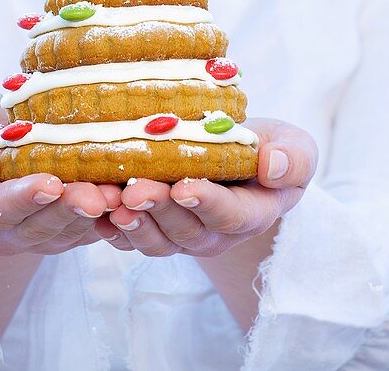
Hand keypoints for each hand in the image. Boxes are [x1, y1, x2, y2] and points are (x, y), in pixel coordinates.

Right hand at [0, 91, 121, 255]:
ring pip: (64, 234)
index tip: (50, 183)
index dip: (22, 199)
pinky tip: (126, 197)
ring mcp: (31, 235)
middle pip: (34, 229)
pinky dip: (106, 218)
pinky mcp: (61, 231)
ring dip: (92, 216)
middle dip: (67, 211)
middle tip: (97, 196)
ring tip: (118, 194)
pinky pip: (83, 231)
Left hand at [94, 118, 317, 256]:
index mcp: (251, 213)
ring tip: (112, 203)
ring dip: (132, 224)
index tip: (184, 186)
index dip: (206, 203)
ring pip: (155, 239)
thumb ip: (294, 158)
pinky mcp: (155, 227)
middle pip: (185, 230)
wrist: (242, 159)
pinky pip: (131, 237)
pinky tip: (94, 212)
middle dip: (159, 210)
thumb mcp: (295, 147)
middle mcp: (214, 231)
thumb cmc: (270, 150)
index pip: (229, 214)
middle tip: (135, 190)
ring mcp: (182, 233)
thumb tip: (273, 167)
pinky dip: (111, 229)